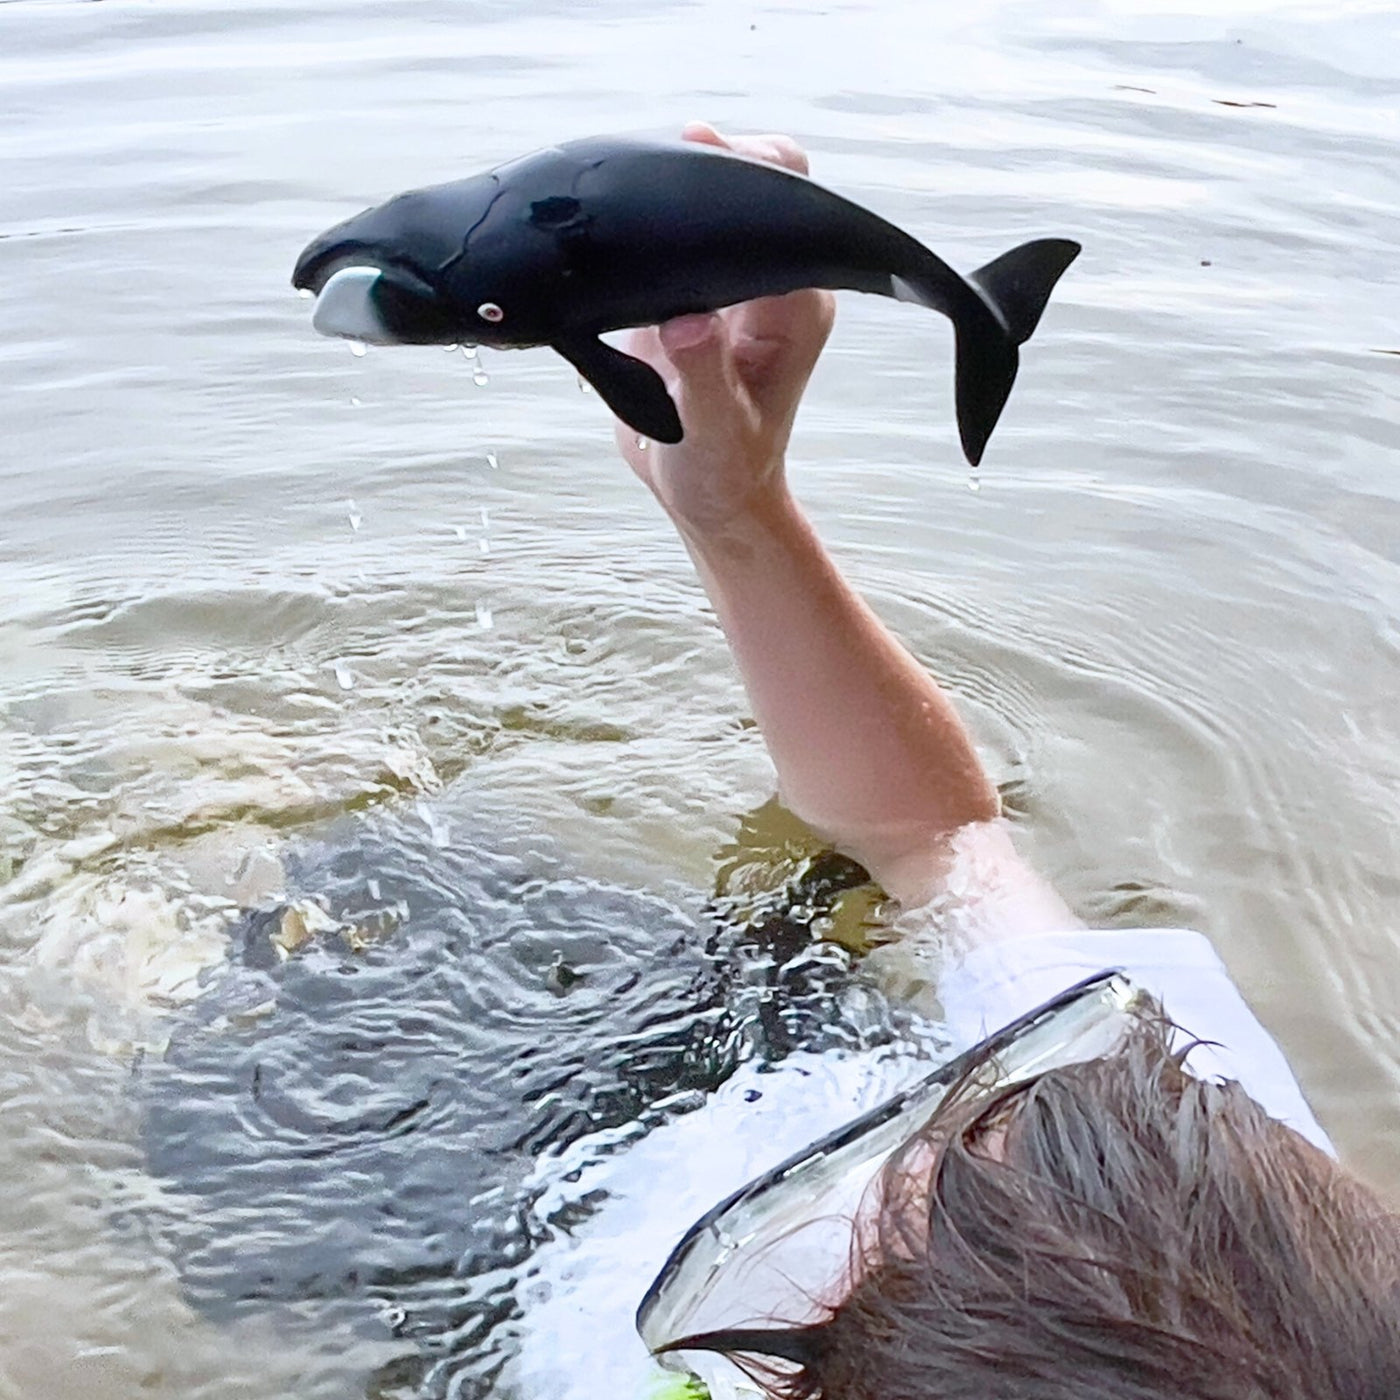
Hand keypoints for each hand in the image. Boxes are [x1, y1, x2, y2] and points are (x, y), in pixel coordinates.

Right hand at [614, 123, 835, 534]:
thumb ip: (702, 373)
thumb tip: (686, 320)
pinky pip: (669, 240)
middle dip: (704, 165)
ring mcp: (724, 288)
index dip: (746, 166)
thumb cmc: (722, 472)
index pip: (788, 202)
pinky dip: (643, 225)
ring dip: (668, 191)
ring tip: (623, 198)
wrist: (705, 496)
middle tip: (649, 175)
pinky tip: (612, 227)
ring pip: (706, 205)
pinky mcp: (683, 297)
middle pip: (750, 184)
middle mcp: (766, 287)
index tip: (695, 152)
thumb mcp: (712, 431)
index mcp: (793, 307)